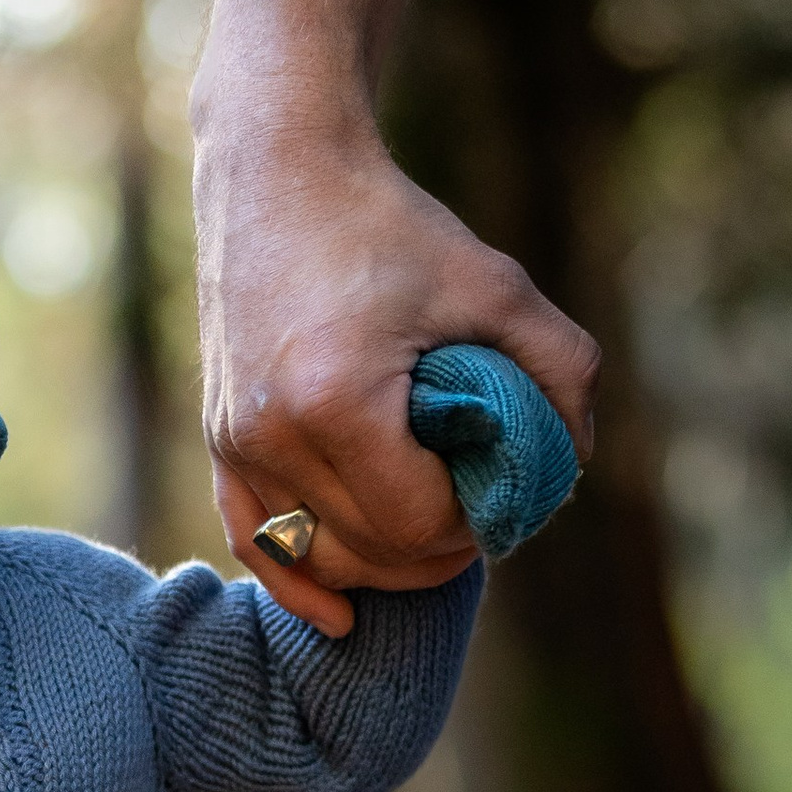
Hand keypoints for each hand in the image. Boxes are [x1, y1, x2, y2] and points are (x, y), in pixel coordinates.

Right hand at [190, 90, 595, 637]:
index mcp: (337, 401)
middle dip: (434, 548)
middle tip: (475, 506)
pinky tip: (339, 617)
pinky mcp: (219, 441)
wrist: (277, 175)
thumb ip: (562, 369)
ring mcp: (235, 443)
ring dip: (381, 564)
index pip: (417, 522)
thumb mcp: (498, 286)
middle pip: (368, 553)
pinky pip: (255, 543)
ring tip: (425, 529)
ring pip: (318, 560)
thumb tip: (572, 459)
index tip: (499, 482)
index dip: (474, 521)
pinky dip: (300, 584)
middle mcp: (270, 434)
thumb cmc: (390, 226)